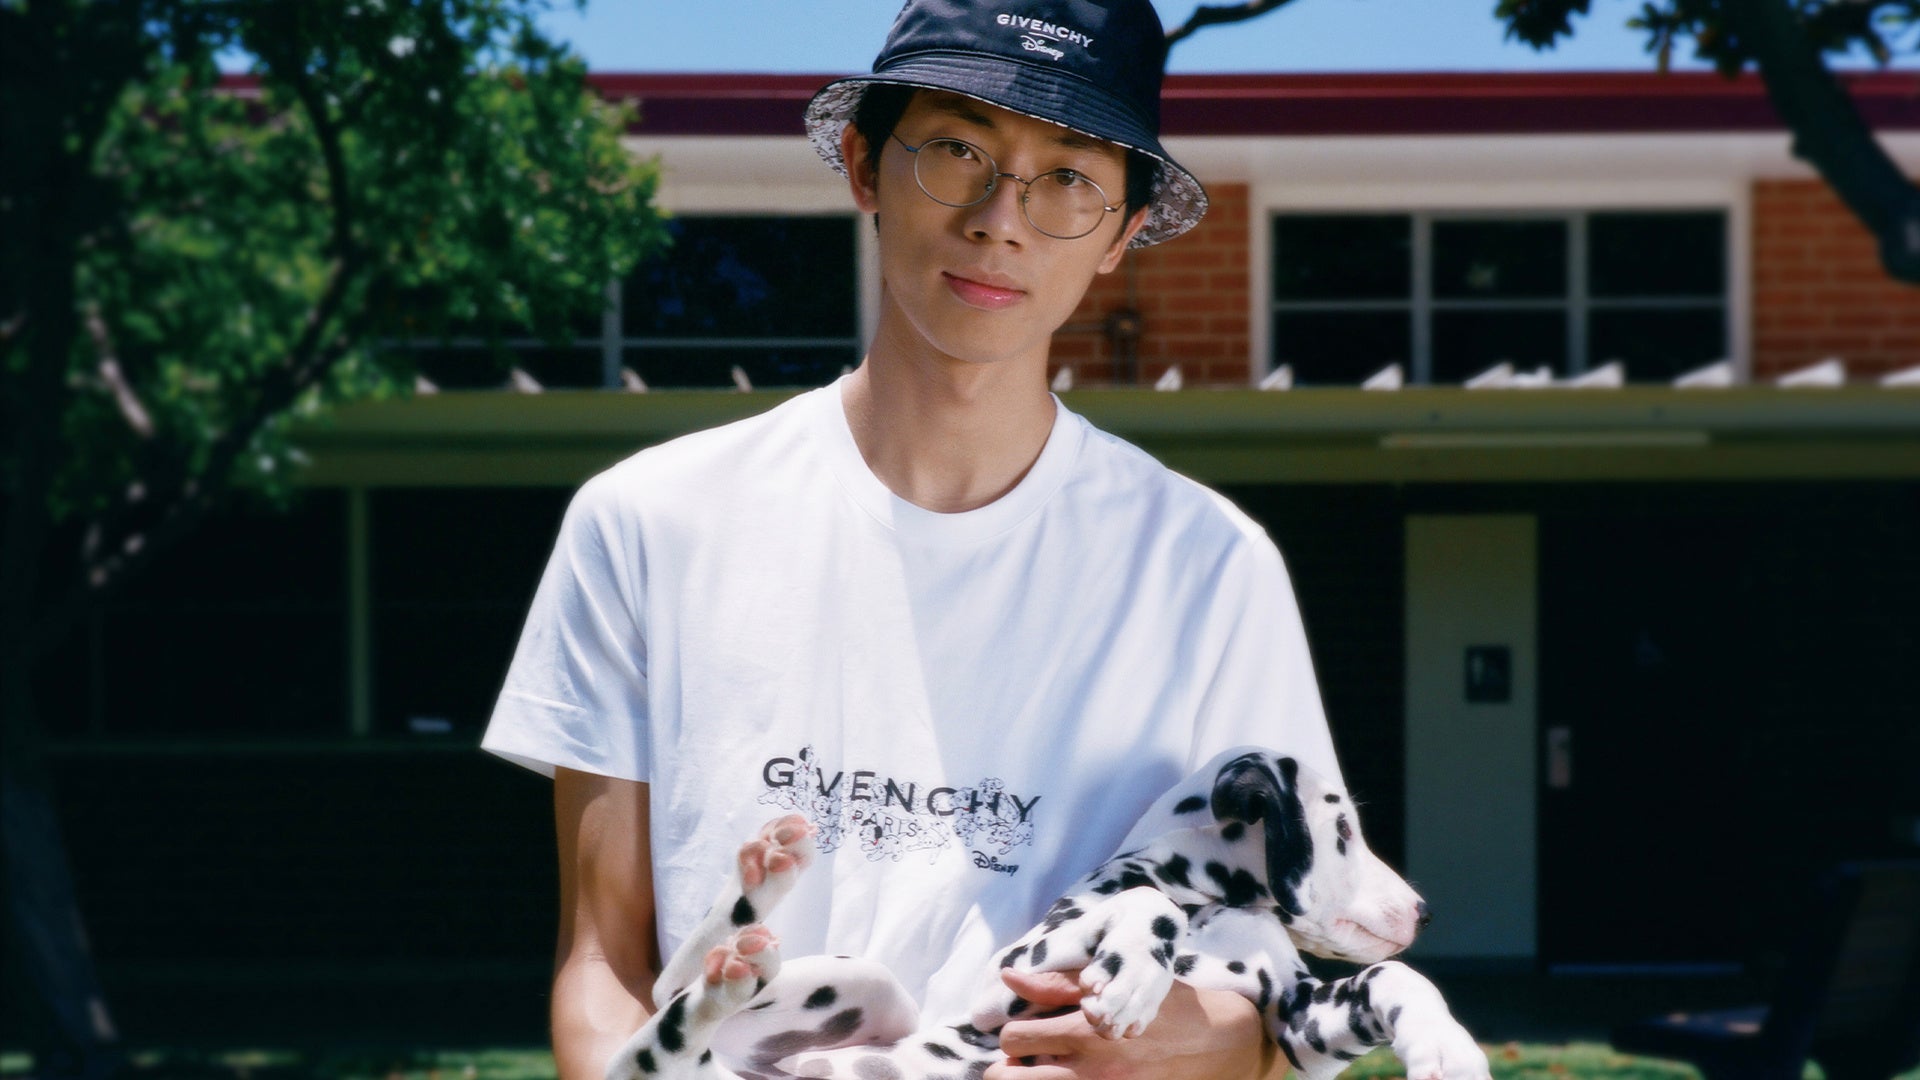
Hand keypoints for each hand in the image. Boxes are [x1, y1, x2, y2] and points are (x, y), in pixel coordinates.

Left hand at [985, 968, 1281, 1079]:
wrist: (1218, 1041)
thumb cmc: (1163, 1004)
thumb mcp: (1115, 982)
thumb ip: (1057, 983)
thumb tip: (1008, 976)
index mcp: (1085, 1029)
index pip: (1013, 1039)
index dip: (1012, 1033)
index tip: (1025, 1030)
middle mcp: (1091, 1068)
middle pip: (1011, 1077)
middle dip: (1011, 1065)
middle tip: (1025, 1058)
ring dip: (1030, 1079)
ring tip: (1043, 1068)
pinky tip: (1069, 1075)